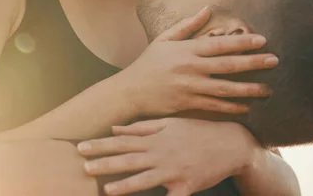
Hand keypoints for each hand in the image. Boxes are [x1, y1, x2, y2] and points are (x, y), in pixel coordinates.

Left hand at [78, 118, 256, 195]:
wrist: (231, 143)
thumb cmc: (197, 131)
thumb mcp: (170, 123)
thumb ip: (142, 127)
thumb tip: (115, 128)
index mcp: (156, 138)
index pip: (122, 141)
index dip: (100, 144)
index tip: (82, 147)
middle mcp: (162, 154)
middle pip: (128, 159)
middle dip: (105, 163)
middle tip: (84, 167)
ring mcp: (174, 171)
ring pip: (145, 179)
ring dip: (124, 185)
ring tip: (106, 189)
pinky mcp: (187, 186)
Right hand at [119, 8, 277, 116]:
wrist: (130, 91)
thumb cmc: (148, 63)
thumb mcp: (164, 39)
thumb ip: (187, 25)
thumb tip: (207, 9)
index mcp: (186, 50)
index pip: (219, 44)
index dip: (242, 42)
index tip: (262, 40)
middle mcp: (190, 68)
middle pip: (227, 65)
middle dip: (253, 63)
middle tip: (275, 61)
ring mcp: (189, 87)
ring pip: (224, 89)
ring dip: (248, 89)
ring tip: (268, 89)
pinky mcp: (187, 104)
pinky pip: (214, 107)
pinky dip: (231, 107)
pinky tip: (247, 107)